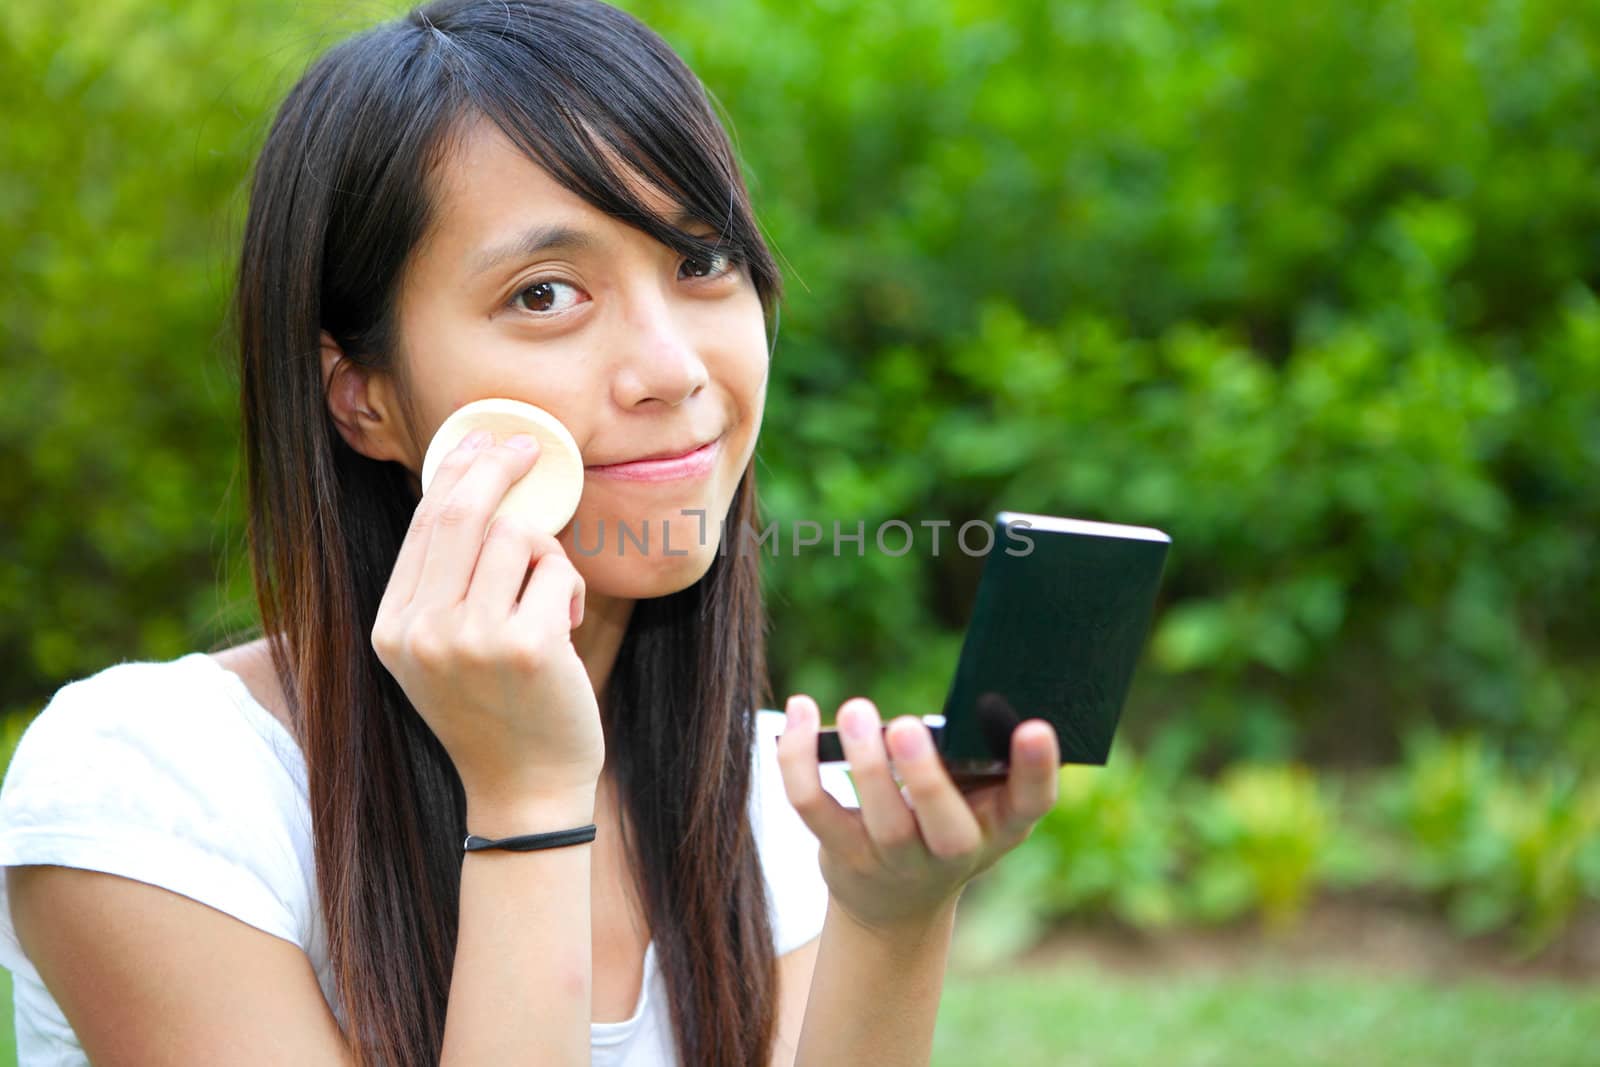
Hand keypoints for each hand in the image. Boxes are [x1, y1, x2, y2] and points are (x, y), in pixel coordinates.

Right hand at [371, 429, 602, 806]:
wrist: (524, 791)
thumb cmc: (496, 712)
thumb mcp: (442, 652)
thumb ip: (444, 584)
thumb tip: (474, 485)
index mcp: (391, 627)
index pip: (423, 524)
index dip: (459, 471)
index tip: (486, 442)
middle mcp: (420, 630)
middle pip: (461, 512)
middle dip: (499, 465)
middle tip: (528, 447)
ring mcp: (470, 639)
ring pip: (515, 535)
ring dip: (545, 555)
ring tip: (550, 599)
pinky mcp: (524, 647)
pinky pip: (554, 570)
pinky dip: (567, 587)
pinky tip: (564, 626)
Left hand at [775, 694, 1059, 937]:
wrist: (895, 901)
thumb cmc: (945, 823)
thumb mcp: (978, 799)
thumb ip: (976, 756)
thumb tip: (968, 694)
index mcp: (1001, 824)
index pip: (1031, 802)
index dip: (1037, 768)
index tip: (1034, 726)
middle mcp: (954, 852)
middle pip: (947, 829)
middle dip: (926, 778)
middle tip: (907, 726)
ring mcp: (896, 860)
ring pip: (881, 821)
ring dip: (865, 763)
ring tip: (856, 710)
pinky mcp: (842, 852)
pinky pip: (813, 806)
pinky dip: (798, 758)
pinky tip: (801, 709)